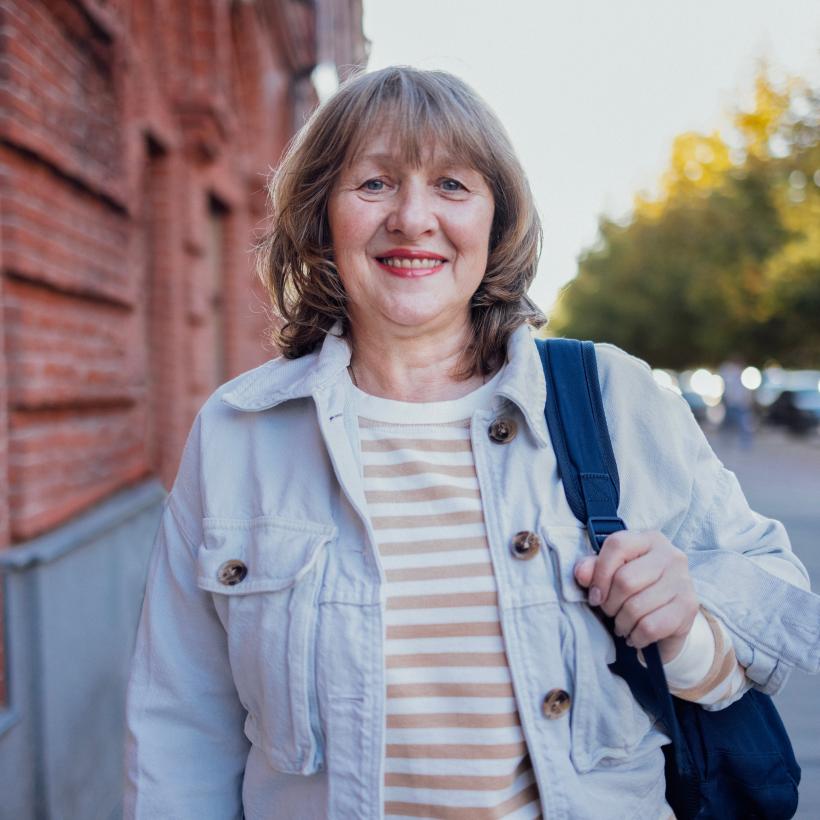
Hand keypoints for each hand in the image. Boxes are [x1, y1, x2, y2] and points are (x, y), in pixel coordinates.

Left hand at [573, 530, 698, 661]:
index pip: (617, 545)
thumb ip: (593, 569)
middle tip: (609, 612)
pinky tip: (635, 635)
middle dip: (610, 603)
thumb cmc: (635, 590)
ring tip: (622, 625)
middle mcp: (670, 555)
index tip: (595, 595)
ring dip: (621, 623)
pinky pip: (650, 626)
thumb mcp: (611, 574)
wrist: (669, 619)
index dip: (599, 573)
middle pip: (625, 579)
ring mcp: (683, 581)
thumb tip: (581, 573)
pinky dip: (636, 636)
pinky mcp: (689, 608)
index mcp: (649, 539)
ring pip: (636, 607)